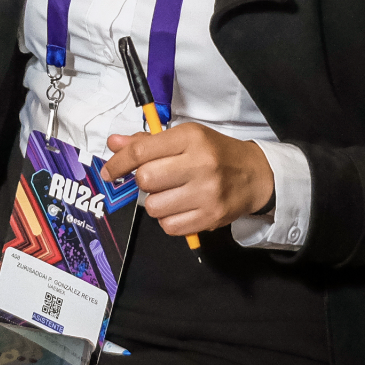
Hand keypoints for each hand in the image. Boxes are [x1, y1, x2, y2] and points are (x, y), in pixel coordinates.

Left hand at [101, 123, 274, 235]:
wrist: (255, 175)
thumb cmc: (215, 153)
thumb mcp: (185, 138)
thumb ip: (147, 142)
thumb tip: (114, 143)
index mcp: (190, 138)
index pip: (141, 151)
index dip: (118, 163)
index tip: (109, 171)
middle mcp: (200, 164)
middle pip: (146, 180)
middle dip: (143, 182)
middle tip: (155, 179)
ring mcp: (208, 193)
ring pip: (154, 207)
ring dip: (155, 203)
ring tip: (170, 194)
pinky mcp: (212, 217)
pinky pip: (170, 227)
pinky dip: (168, 220)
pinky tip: (179, 208)